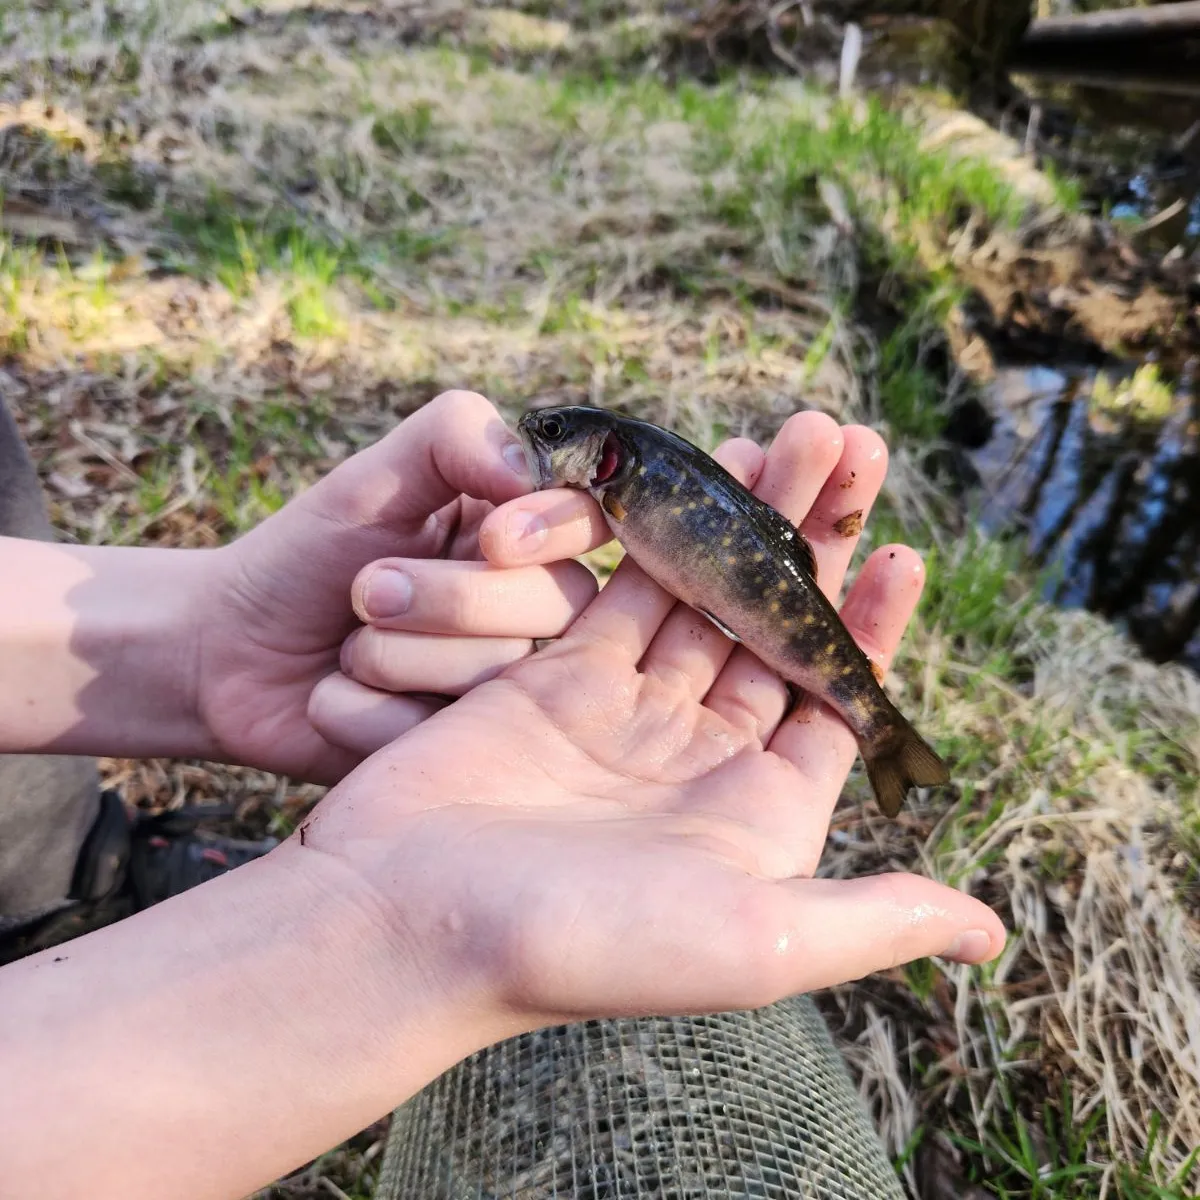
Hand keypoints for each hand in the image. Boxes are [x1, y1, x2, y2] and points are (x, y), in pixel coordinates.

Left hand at [194, 391, 597, 783]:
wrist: (229, 652)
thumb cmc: (307, 554)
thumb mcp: (372, 477)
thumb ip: (453, 437)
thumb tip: (529, 473)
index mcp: (523, 538)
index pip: (594, 523)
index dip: (558, 530)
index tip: (496, 538)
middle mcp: (532, 614)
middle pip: (558, 604)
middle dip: (448, 597)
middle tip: (366, 589)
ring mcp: (505, 689)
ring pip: (505, 676)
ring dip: (397, 656)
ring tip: (348, 647)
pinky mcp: (463, 750)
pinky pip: (451, 737)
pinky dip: (371, 712)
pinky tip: (340, 699)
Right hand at [303, 411, 1004, 1023]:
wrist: (403, 925)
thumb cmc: (580, 948)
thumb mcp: (752, 942)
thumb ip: (870, 918)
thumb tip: (989, 938)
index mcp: (755, 816)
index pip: (836, 703)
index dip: (873, 629)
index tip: (903, 552)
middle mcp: (695, 761)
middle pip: (774, 631)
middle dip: (815, 542)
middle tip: (850, 446)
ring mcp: (624, 716)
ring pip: (703, 597)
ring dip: (746, 520)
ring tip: (788, 436)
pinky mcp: (553, 681)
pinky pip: (620, 592)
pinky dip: (657, 538)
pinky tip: (691, 478)